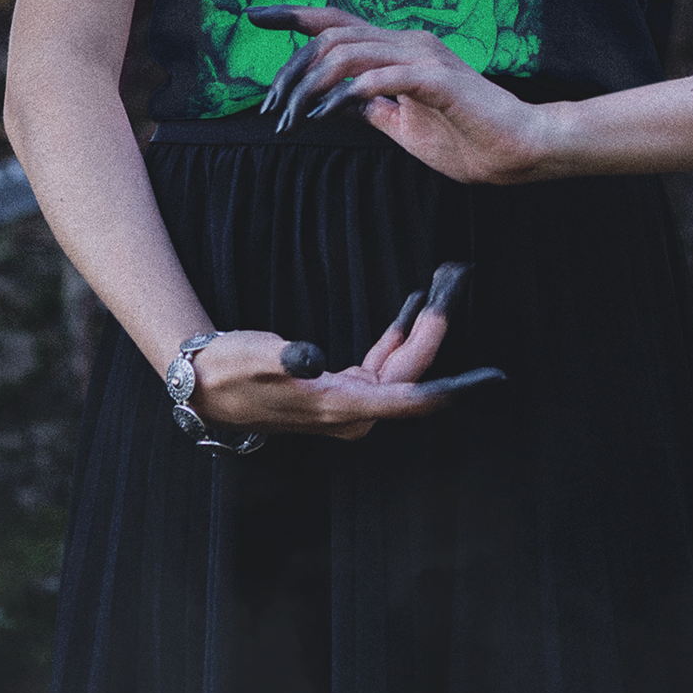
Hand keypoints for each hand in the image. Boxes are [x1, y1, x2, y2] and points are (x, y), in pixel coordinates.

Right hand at [187, 263, 503, 441]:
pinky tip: (411, 310)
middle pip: (410, 373)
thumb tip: (309, 357)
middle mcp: (352, 412)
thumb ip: (282, 357)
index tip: (491, 376)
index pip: (409, 398)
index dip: (453, 386)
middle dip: (437, 330)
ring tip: (443, 287)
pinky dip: (398, 338)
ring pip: (400, 368)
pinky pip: (382, 366)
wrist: (201, 387)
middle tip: (456, 280)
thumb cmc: (227, 371)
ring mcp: (348, 403)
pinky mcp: (339, 391)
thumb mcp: (252, 356)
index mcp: (340, 407)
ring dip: (421, 331)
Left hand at [249, 5, 549, 183]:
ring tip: (294, 118)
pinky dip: (346, 93)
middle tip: (273, 110)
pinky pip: (379, 77)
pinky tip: (327, 114)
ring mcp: (424, 57)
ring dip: (311, 85)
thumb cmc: (468, 139)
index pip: (338, 21)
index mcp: (400, 49)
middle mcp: (409, 42)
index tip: (255, 16)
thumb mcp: (403, 125)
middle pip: (332, 35)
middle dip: (292, 70)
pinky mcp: (437, 80)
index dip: (294, 15)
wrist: (521, 150)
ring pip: (348, 51)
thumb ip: (371, 108)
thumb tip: (333, 101)